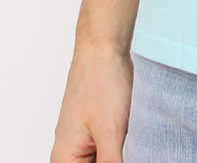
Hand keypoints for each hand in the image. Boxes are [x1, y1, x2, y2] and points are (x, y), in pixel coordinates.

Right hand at [49, 40, 132, 162]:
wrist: (104, 46)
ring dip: (118, 156)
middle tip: (128, 148)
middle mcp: (70, 152)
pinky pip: (106, 150)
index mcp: (64, 158)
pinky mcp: (97, 128)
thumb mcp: (111, 133)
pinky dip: (119, 148)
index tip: (121, 158)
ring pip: (101, 160)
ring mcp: (83, 138)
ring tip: (128, 138)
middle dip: (115, 161)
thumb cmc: (101, 82)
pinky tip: (132, 139)